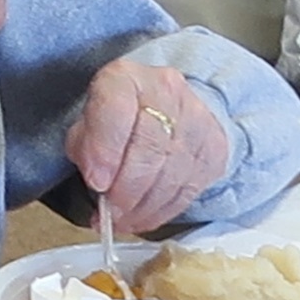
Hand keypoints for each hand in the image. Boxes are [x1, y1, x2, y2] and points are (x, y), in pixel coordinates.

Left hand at [67, 56, 233, 235]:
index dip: (105, 150)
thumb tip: (96, 177)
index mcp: (126, 77)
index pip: (116, 109)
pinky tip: (141, 219)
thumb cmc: (117, 117)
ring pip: (171, 174)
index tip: (95, 182)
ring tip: (120, 222)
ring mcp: (197, 120)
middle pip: (149, 148)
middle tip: (107, 214)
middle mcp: (166, 92)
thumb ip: (85, 143)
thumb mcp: (88, 120)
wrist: (166, 108)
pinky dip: (161, 212)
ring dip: (142, 208)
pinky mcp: (214, 149)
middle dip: (125, 189)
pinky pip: (188, 190)